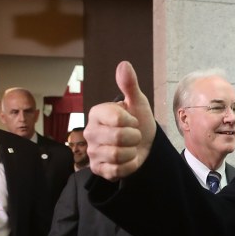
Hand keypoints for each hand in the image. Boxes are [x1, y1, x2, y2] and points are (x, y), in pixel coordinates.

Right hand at [85, 61, 155, 181]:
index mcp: (96, 113)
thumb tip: (124, 64)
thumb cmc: (138, 122)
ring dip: (132, 152)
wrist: (144, 145)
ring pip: (118, 155)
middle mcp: (89, 132)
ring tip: (130, 147)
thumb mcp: (137, 102)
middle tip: (134, 136)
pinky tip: (128, 159)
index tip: (133, 121)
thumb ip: (130, 85)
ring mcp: (92, 152)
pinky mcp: (98, 169)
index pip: (118, 119)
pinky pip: (118, 171)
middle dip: (134, 138)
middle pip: (118, 138)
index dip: (133, 122)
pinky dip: (130, 166)